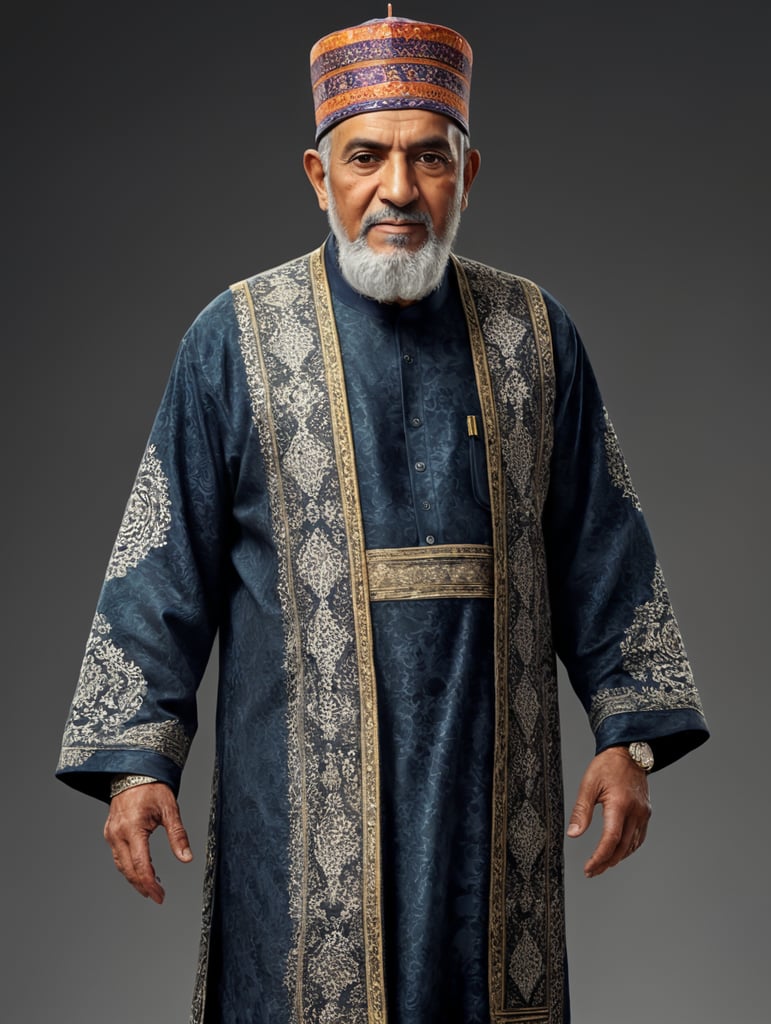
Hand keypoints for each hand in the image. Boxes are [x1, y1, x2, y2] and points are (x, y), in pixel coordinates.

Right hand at [103, 782, 192, 902]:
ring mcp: (111, 833)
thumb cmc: (153, 788)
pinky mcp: (110, 832)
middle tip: (158, 896)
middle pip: (128, 870)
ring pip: (120, 865)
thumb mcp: (170, 809)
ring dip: (135, 878)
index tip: (160, 896)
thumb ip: (178, 835)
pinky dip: (129, 867)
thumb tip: (187, 858)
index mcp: (132, 828)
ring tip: (152, 887)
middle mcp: (117, 833)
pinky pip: (117, 856)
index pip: (140, 865)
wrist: (134, 772)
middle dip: (143, 886)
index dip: (150, 884)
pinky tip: (141, 870)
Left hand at [566, 747, 650, 877]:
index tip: (589, 868)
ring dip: (617, 858)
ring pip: (632, 845)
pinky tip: (618, 852)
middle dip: (606, 862)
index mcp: (620, 804)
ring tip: (601, 864)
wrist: (628, 753)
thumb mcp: (589, 784)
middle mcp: (635, 812)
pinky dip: (628, 848)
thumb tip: (573, 834)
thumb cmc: (607, 766)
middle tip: (592, 871)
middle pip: (622, 847)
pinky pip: (639, 838)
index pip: (611, 839)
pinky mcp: (646, 813)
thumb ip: (581, 811)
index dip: (599, 857)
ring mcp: (643, 813)